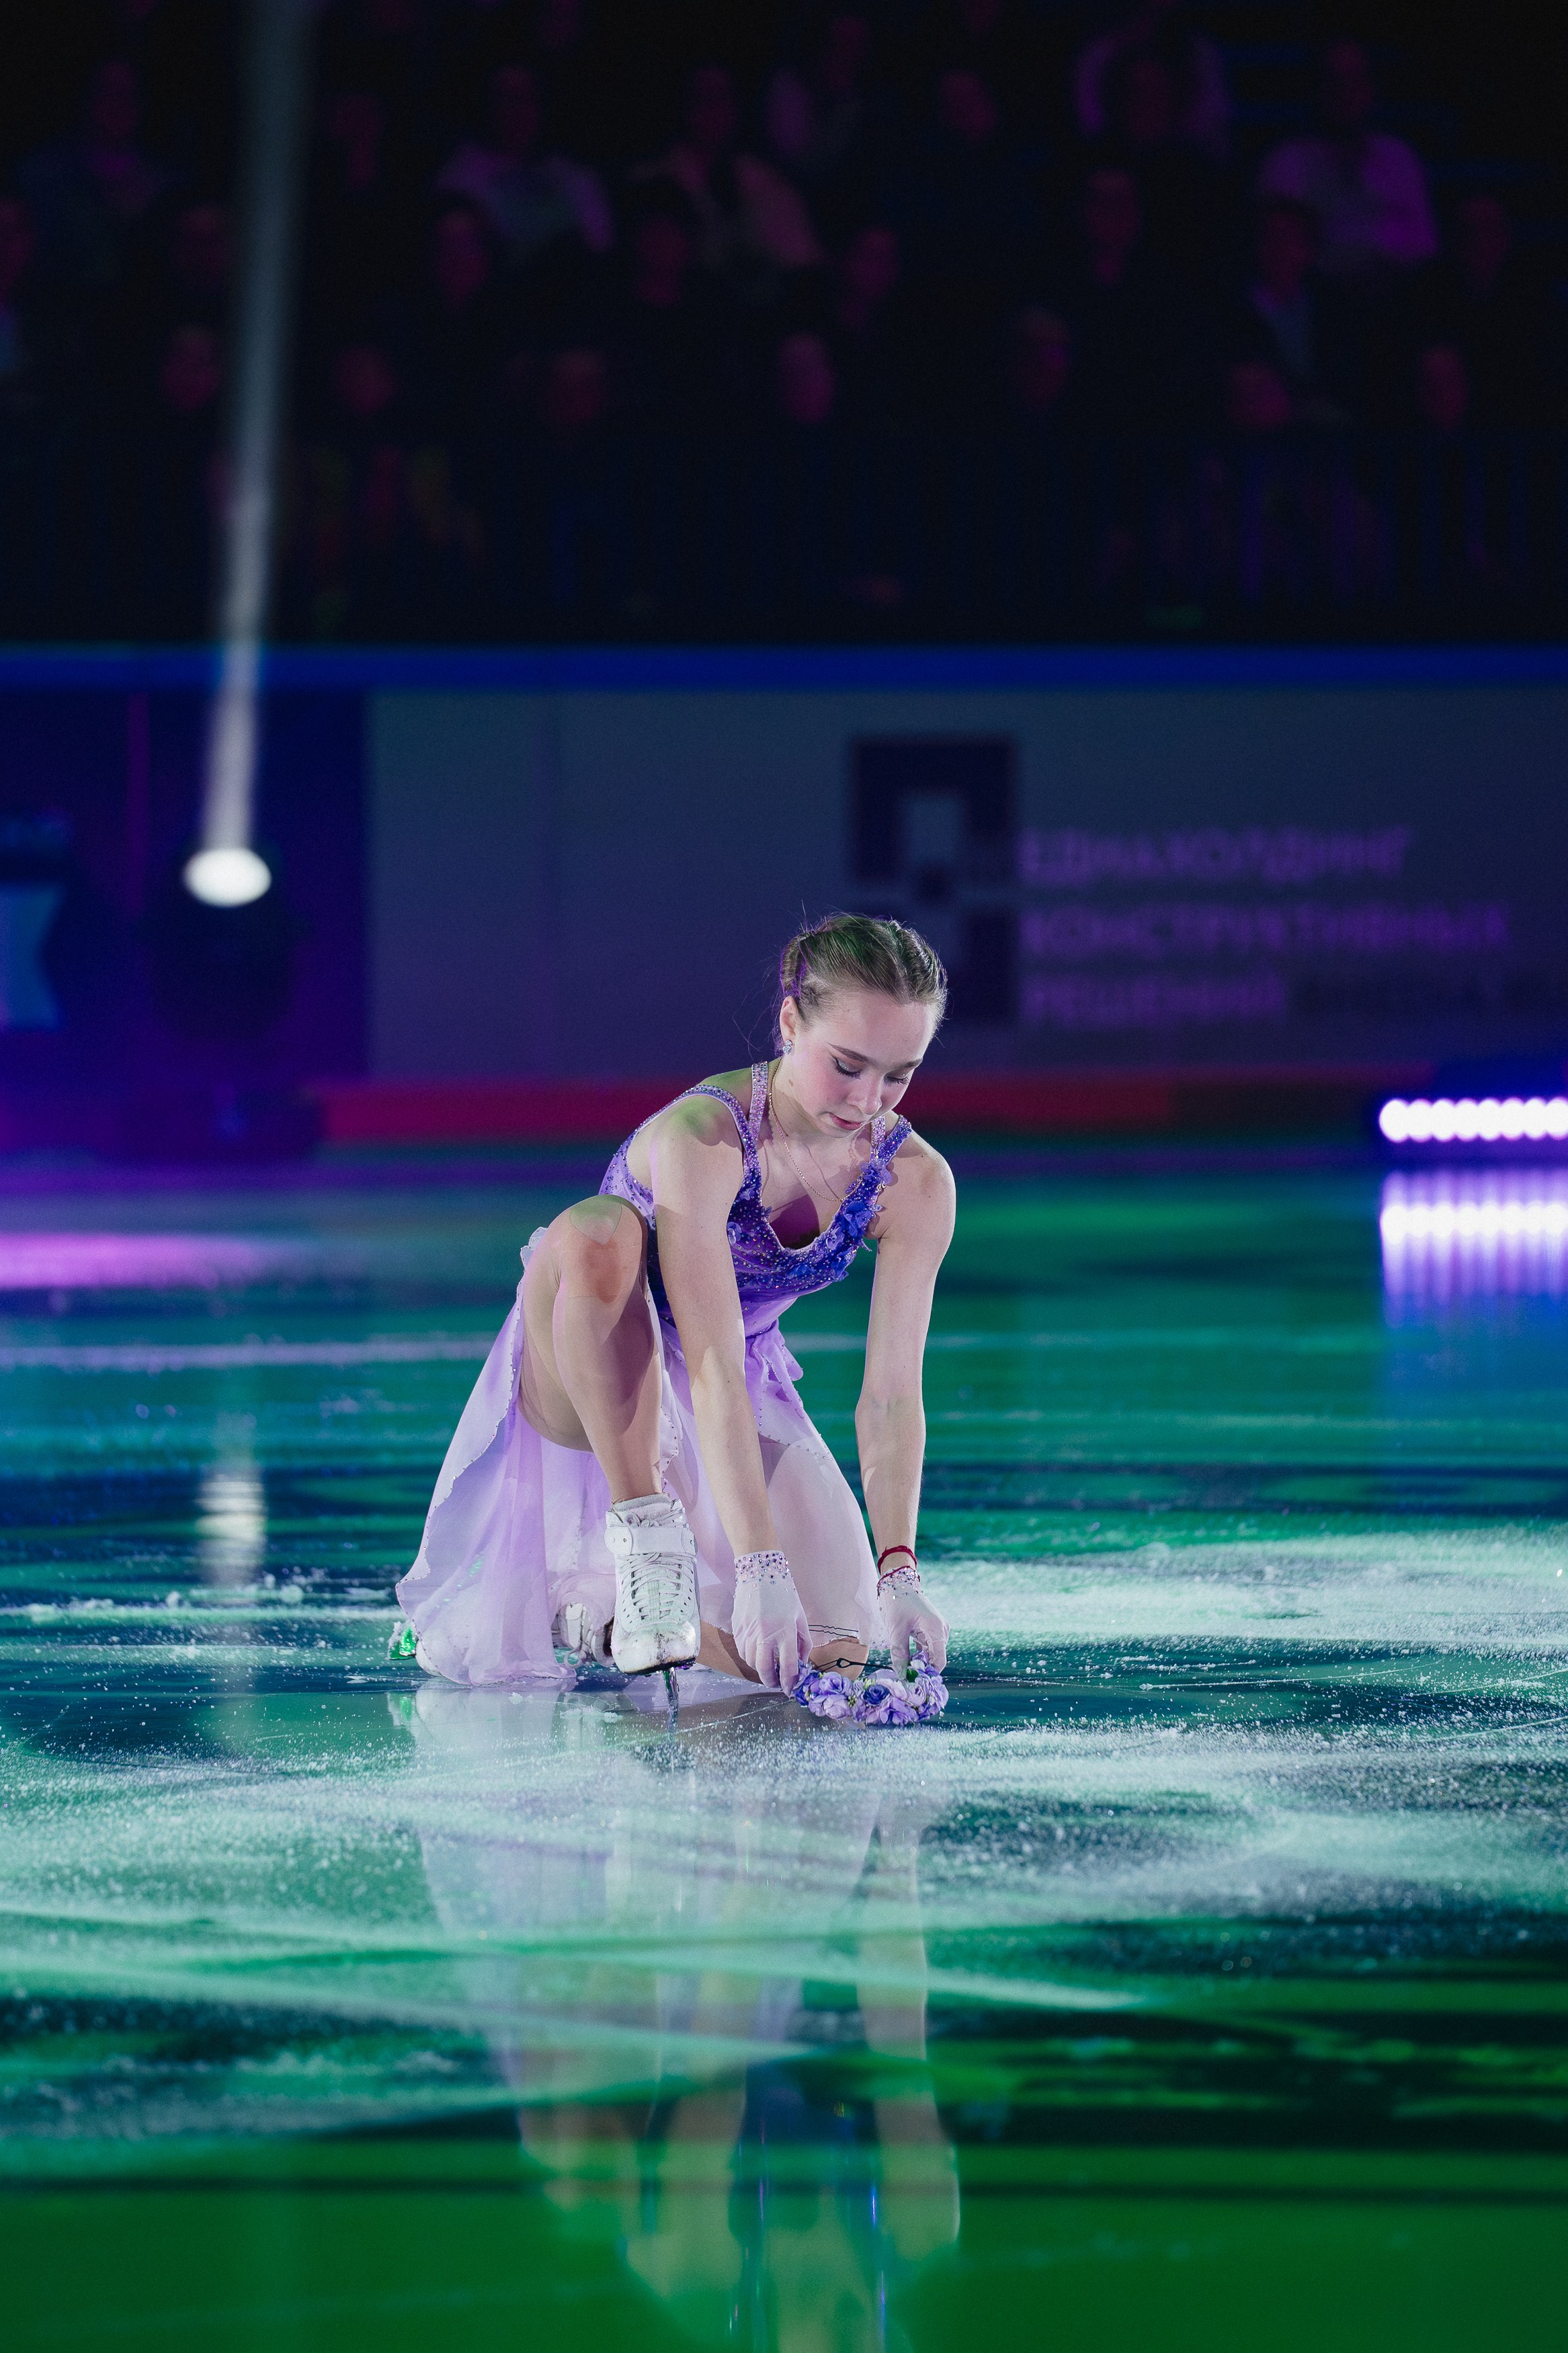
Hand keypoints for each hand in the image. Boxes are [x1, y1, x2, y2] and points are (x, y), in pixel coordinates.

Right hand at [732, 1549, 810, 1690]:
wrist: (759, 1572)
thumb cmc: (784, 1593)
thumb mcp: (800, 1616)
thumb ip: (803, 1642)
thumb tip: (801, 1663)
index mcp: (785, 1631)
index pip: (788, 1666)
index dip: (790, 1682)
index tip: (790, 1688)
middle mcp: (765, 1634)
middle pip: (764, 1670)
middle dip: (771, 1681)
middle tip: (777, 1683)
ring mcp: (748, 1632)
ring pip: (751, 1662)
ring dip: (760, 1669)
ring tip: (769, 1666)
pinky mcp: (737, 1628)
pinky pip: (742, 1651)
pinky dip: (750, 1657)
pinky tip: (757, 1652)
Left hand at [878, 1565, 947, 1672]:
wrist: (899, 1582)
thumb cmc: (898, 1602)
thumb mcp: (896, 1630)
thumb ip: (899, 1654)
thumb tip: (902, 1675)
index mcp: (936, 1629)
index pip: (939, 1661)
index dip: (928, 1674)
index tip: (914, 1682)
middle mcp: (941, 1630)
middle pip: (935, 1658)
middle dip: (922, 1669)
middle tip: (906, 1678)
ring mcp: (937, 1629)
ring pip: (931, 1654)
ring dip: (919, 1662)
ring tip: (904, 1669)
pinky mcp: (931, 1629)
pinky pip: (927, 1647)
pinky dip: (918, 1654)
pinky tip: (906, 1659)